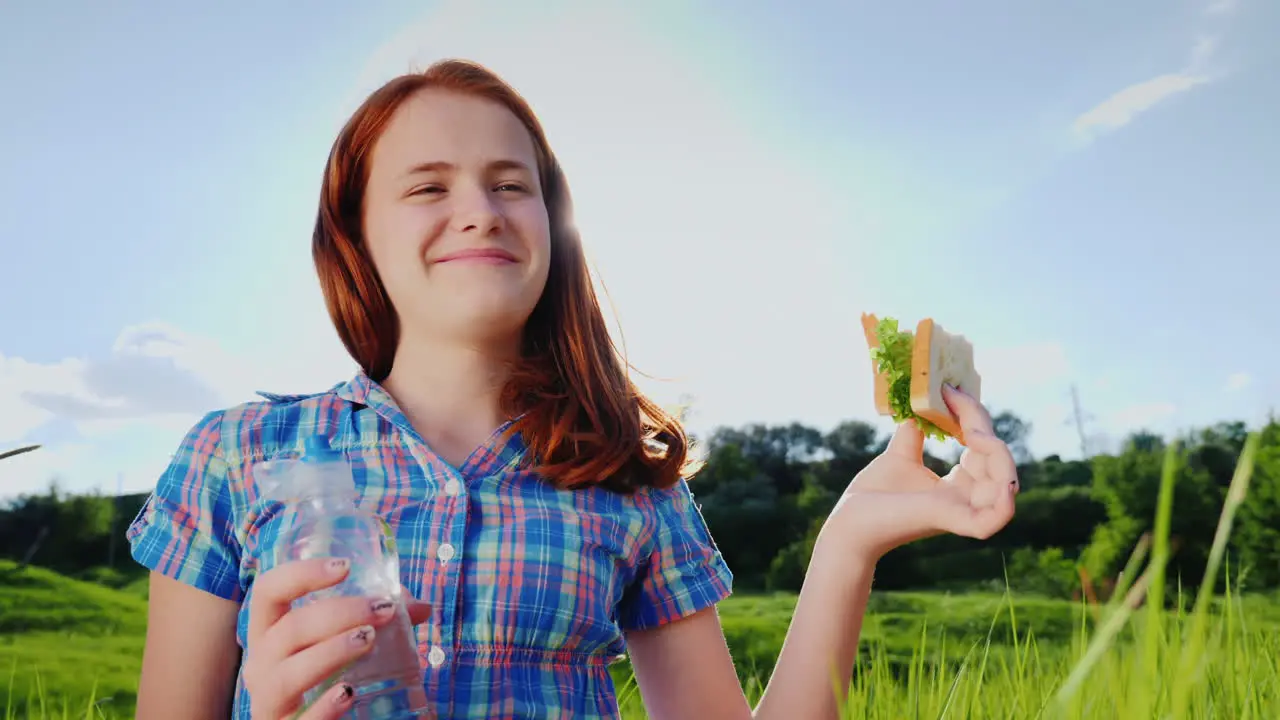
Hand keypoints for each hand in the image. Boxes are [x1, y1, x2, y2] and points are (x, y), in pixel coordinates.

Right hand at [242, 558, 431, 718]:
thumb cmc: (322, 678)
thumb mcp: (341, 642)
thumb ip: (376, 621)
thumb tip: (419, 608)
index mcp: (269, 633)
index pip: (269, 591)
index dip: (301, 574)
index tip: (344, 568)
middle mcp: (260, 664)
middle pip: (289, 629)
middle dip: (339, 613)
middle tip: (382, 609)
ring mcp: (268, 701)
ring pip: (288, 674)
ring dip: (331, 652)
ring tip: (368, 640)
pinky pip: (302, 719)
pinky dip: (324, 705)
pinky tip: (349, 692)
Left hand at [827, 384, 1018, 561]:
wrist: (848, 523)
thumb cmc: (872, 496)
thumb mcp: (900, 456)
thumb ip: (915, 433)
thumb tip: (922, 404)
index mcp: (958, 487)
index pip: (983, 449)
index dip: (973, 417)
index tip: (950, 390)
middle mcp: (966, 500)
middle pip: (997, 460)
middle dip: (980, 423)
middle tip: (953, 397)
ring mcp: (962, 513)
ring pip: (1006, 485)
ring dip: (998, 452)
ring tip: (972, 431)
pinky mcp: (954, 523)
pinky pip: (996, 518)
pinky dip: (1005, 498)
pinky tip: (997, 472)